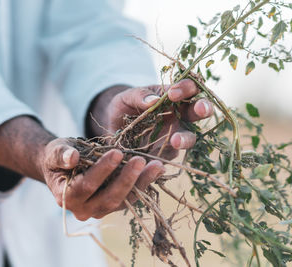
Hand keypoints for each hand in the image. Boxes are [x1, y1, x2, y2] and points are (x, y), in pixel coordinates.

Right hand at [41, 138, 164, 220]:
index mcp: (66, 197)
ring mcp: (99, 210)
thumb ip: (61, 154)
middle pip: (108, 198)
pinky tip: (156, 171)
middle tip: (140, 160)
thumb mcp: (55, 151)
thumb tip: (72, 157)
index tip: (116, 152)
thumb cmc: (58, 157)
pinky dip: (143, 185)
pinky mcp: (112, 206)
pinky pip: (130, 199)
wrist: (63, 166)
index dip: (102, 170)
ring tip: (156, 166)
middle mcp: (83, 209)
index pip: (86, 186)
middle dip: (126, 179)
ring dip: (140, 184)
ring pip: (123, 201)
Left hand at [89, 79, 213, 159]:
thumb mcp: (127, 97)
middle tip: (201, 109)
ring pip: (190, 137)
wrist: (113, 127)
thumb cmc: (124, 106)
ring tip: (176, 140)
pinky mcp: (165, 152)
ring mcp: (175, 134)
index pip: (189, 89)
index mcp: (173, 97)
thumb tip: (153, 100)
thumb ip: (139, 96)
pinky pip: (171, 154)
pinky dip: (167, 155)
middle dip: (203, 109)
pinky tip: (158, 155)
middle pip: (199, 112)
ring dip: (186, 139)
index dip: (187, 89)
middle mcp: (179, 115)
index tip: (173, 94)